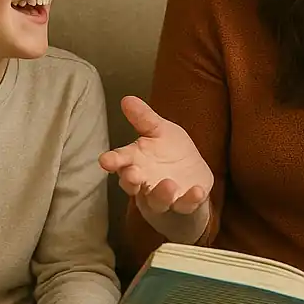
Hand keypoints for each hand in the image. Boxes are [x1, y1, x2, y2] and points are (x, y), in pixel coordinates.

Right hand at [98, 96, 213, 244]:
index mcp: (135, 161)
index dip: (112, 161)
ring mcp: (164, 197)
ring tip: (168, 184)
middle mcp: (145, 182)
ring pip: (158, 200)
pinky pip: (186, 205)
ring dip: (161, 194)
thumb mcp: (160, 130)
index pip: (120, 161)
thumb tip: (126, 98)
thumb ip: (144, 118)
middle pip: (132, 184)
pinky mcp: (184, 204)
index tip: (105, 160)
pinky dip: (191, 200)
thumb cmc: (170, 153)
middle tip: (132, 174)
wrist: (192, 176)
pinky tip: (197, 191)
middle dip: (131, 181)